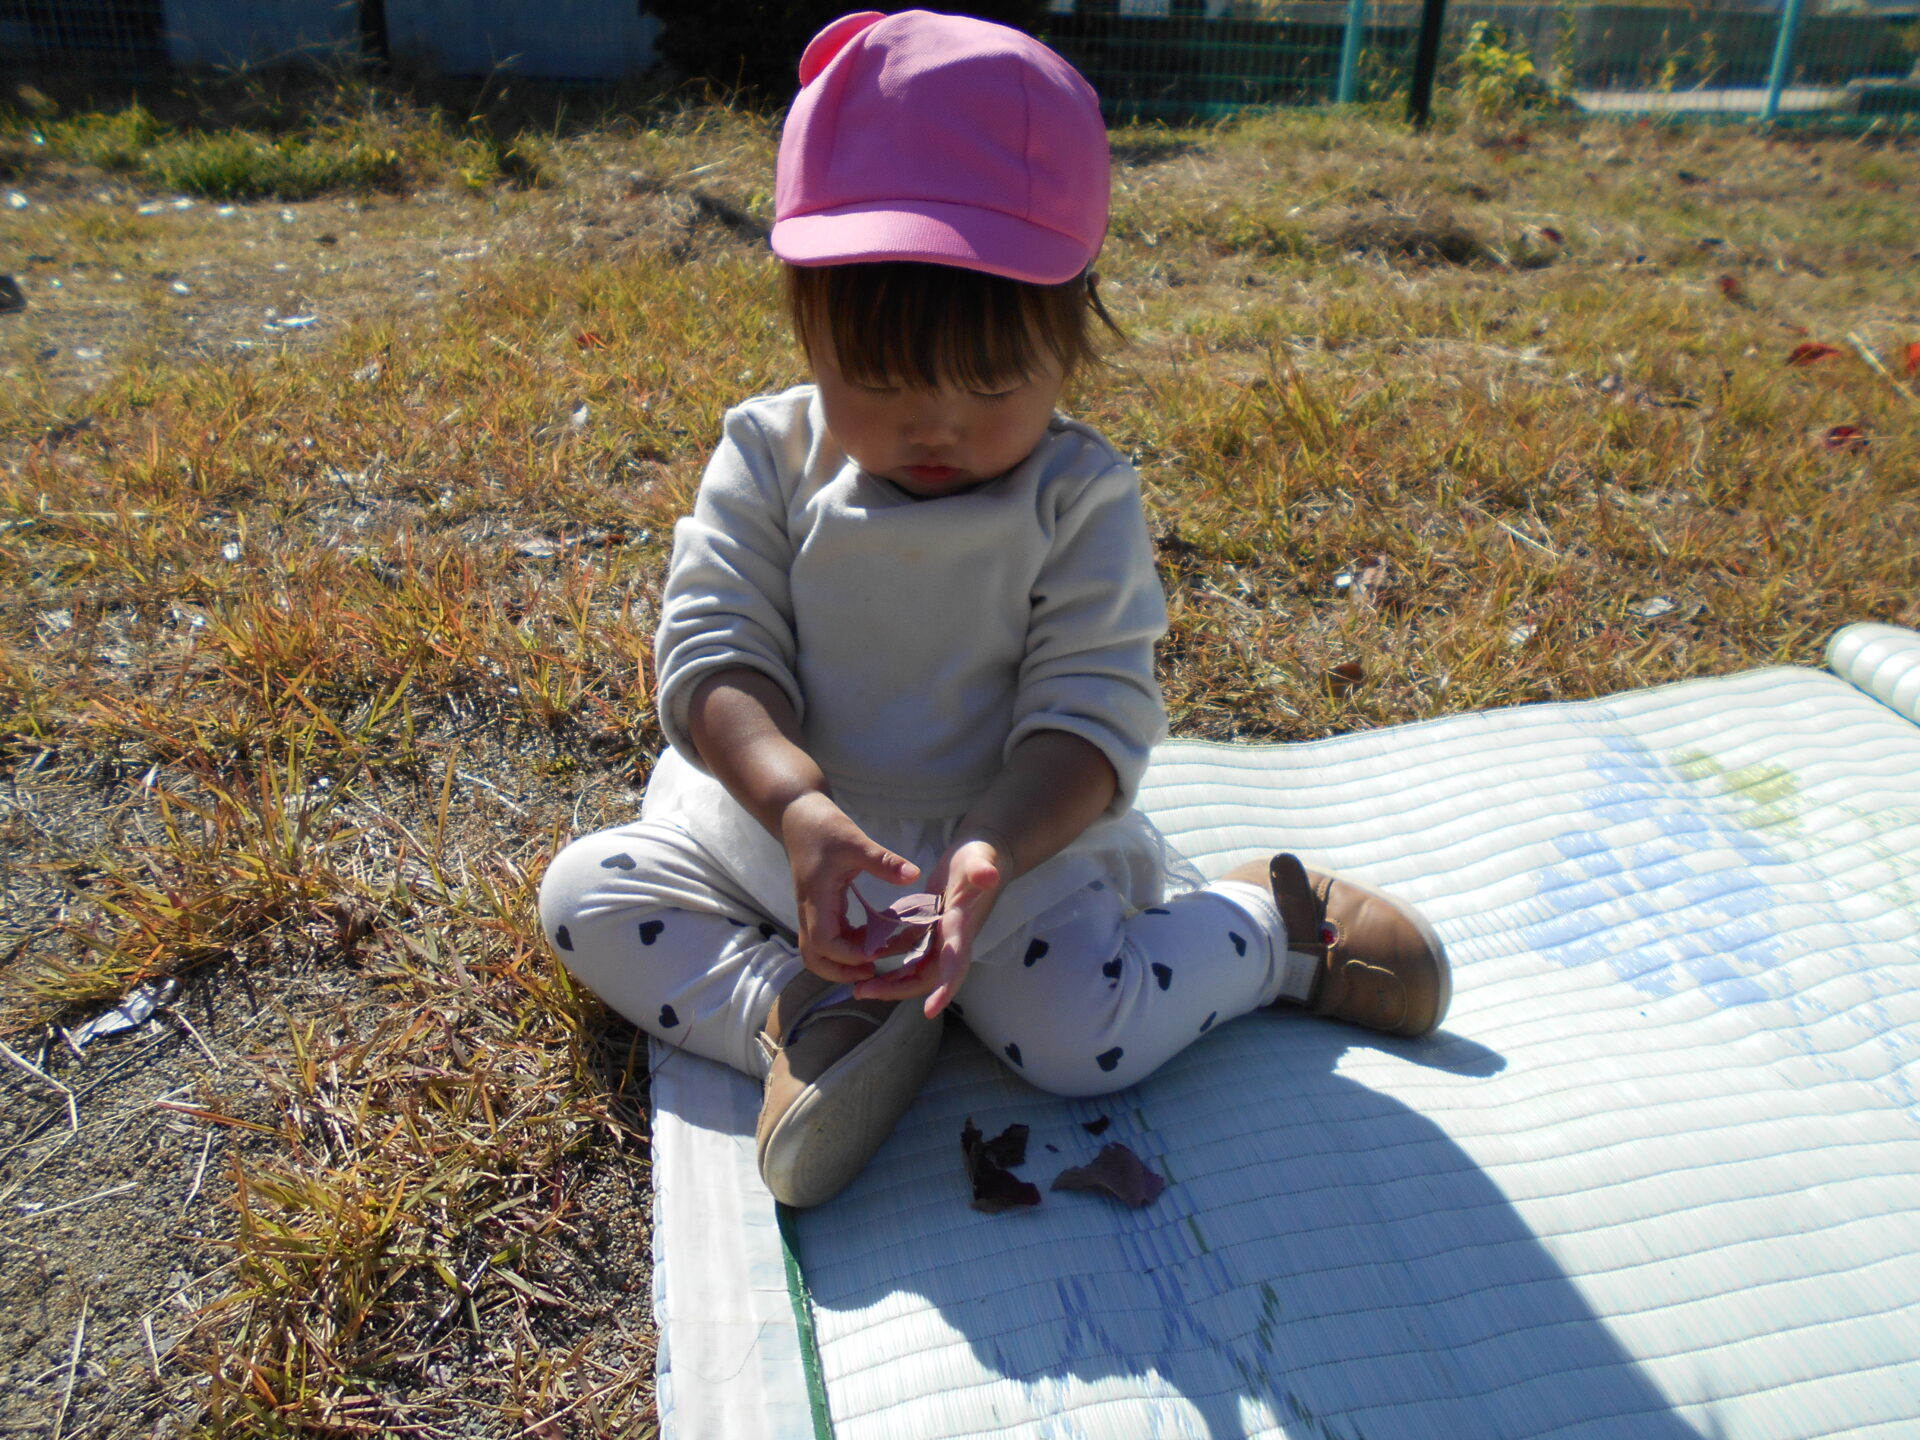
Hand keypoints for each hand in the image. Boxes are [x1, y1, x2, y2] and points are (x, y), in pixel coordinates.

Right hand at [780, 791, 920, 983]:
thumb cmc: (824, 828)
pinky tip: (872, 940)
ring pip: (818, 953)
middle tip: (875, 970)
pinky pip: (829, 939)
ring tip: (875, 961)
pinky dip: (847, 947)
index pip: (825, 944)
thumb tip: (913, 875)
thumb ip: (882, 860)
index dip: (850, 956)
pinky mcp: (818, 908)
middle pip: (815, 959)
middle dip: (842, 972)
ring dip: (843, 963)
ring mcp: (812, 912)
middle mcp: (810, 912)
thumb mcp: (854, 841)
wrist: (799, 817)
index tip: (879, 954)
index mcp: (816, 900)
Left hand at [856, 837, 1002, 1017]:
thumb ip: (982, 870)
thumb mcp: (979, 860)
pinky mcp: (930, 927)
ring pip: (916, 967)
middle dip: (899, 989)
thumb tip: (988, 875)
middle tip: (864, 992)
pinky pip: (909, 950)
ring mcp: (940, 936)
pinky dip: (890, 958)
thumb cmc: (980, 856)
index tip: (930, 1010)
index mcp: (962, 927)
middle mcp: (952, 939)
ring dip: (891, 980)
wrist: (984, 857)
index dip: (945, 988)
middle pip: (929, 975)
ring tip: (860, 987)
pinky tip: (866, 959)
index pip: (956, 963)